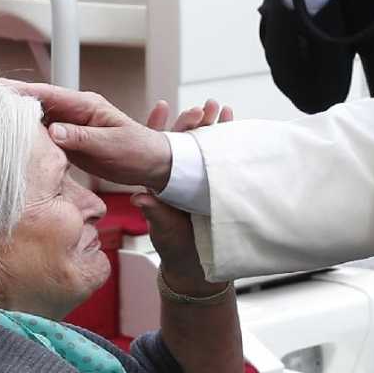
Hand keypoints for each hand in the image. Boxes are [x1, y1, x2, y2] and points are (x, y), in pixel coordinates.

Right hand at [9, 83, 172, 190]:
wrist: (154, 165)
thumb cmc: (137, 152)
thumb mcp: (110, 145)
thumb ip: (81, 137)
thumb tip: (53, 131)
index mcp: (86, 105)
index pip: (47, 93)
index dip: (20, 91)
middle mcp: (76, 111)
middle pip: (37, 103)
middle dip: (11, 103)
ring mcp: (72, 125)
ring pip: (38, 119)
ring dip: (17, 121)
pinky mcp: (70, 141)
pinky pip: (44, 136)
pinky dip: (28, 137)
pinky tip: (10, 142)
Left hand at [136, 101, 233, 296]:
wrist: (196, 266)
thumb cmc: (175, 247)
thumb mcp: (163, 229)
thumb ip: (154, 213)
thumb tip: (139, 198)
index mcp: (160, 180)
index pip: (154, 146)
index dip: (158, 125)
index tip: (162, 106)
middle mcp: (177, 175)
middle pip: (182, 140)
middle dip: (192, 121)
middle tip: (202, 106)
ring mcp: (196, 179)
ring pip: (202, 146)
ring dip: (212, 127)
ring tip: (221, 108)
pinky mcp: (213, 185)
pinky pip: (219, 160)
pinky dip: (226, 143)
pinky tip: (234, 125)